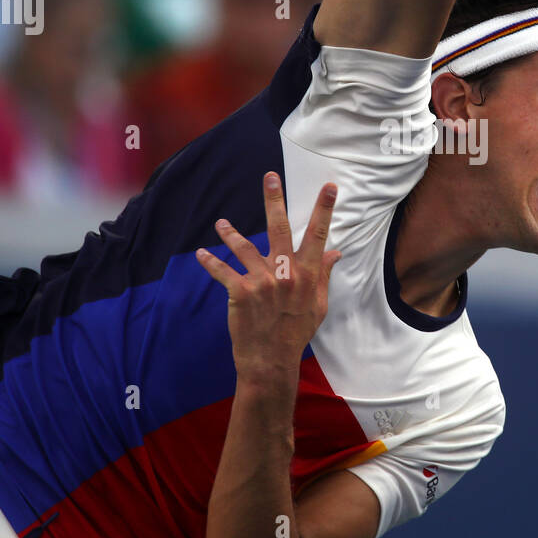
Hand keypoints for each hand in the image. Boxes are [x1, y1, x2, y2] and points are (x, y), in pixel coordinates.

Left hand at [195, 172, 342, 384]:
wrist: (271, 360)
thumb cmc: (296, 332)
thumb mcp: (318, 305)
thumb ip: (324, 276)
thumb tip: (335, 253)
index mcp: (308, 275)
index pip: (318, 236)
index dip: (324, 210)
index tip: (329, 187)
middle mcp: (286, 273)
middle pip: (279, 228)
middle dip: (274, 200)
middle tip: (270, 177)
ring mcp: (262, 281)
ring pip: (244, 247)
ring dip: (230, 234)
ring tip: (221, 224)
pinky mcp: (241, 292)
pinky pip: (222, 272)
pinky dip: (211, 262)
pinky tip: (201, 254)